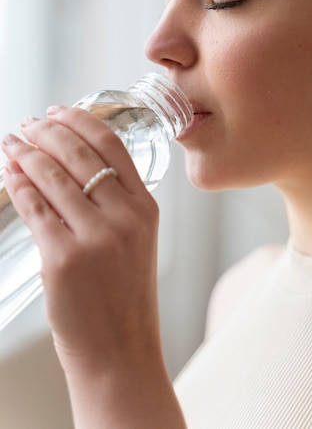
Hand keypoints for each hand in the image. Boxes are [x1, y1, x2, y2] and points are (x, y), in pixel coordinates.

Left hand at [1, 106, 160, 377]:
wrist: (121, 352)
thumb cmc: (125, 298)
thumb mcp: (136, 242)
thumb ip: (115, 204)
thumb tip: (69, 167)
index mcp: (146, 208)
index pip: (112, 144)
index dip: (79, 120)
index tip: (57, 111)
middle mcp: (125, 217)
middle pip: (79, 153)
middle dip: (46, 132)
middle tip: (27, 125)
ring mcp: (95, 237)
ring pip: (52, 177)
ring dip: (25, 154)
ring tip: (12, 144)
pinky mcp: (63, 259)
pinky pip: (34, 208)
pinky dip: (18, 185)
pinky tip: (10, 173)